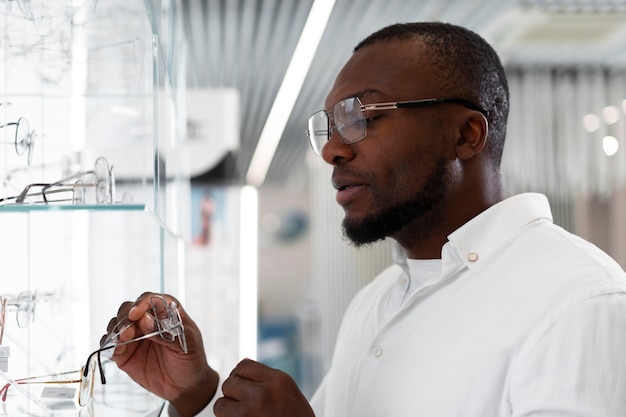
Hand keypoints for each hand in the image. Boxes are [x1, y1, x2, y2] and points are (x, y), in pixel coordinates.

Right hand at [103, 292, 218, 416]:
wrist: (186, 386)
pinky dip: (109, 346)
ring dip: (115, 330)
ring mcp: (135, 336)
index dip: (142, 304)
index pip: (151, 299)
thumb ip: (168, 332)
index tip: (136, 314)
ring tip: (122, 342)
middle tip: (127, 333)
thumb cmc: (191, 359)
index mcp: (167, 312)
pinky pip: (110, 345)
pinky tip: (116, 352)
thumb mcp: (188, 344)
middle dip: (125, 318)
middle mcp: (148, 320)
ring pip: (117, 324)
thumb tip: (146, 320)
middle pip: (128, 309)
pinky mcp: (125, 353)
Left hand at [214, 359, 314, 416]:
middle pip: (230, 382)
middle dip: (233, 394)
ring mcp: (250, 410)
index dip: (239, 377)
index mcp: (279, 380)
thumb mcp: (289, 394)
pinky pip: (221, 415)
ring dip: (227, 410)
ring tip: (242, 416)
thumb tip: (241, 371)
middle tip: (243, 406)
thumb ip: (268, 381)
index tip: (243, 388)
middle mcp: (264, 392)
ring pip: (221, 401)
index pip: (243, 365)